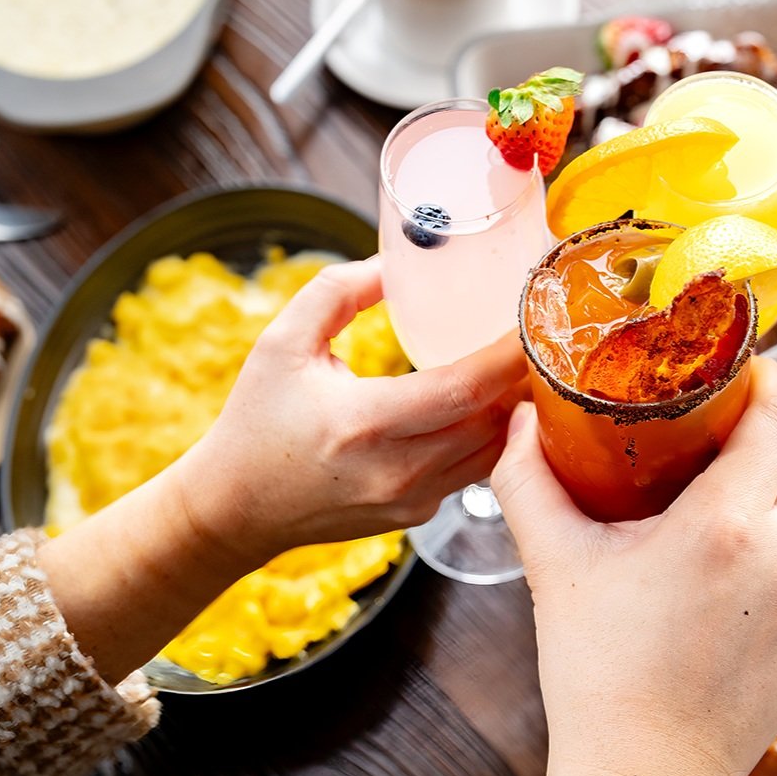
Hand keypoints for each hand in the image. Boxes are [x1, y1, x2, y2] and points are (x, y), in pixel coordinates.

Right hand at [177, 255, 529, 564]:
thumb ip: (337, 293)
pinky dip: (490, 435)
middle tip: (542, 335)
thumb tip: (395, 262)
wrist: (234, 508)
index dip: (506, 355)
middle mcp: (396, 469)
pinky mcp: (417, 513)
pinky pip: (472, 470)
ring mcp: (411, 499)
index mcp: (364, 422)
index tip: (533, 320)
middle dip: (522, 377)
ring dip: (512, 409)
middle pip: (491, 420)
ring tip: (524, 364)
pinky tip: (491, 402)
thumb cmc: (256, 421)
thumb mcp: (281, 344)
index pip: (463, 389)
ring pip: (492, 450)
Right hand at [493, 359, 776, 775]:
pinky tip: (723, 561)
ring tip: (719, 486)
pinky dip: (776, 537)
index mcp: (727, 526)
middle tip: (737, 410)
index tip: (737, 363)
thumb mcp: (554, 564)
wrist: (645, 774)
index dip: (769, 374)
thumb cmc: (597, 673)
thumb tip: (519, 419)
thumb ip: (527, 480)